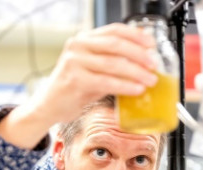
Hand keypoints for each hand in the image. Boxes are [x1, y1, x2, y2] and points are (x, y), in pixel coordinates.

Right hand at [0, 23, 157, 148]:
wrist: (48, 106)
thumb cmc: (73, 88)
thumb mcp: (92, 69)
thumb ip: (112, 62)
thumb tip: (142, 62)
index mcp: (84, 39)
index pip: (114, 30)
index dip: (136, 36)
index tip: (151, 45)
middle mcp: (78, 46)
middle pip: (116, 45)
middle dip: (140, 55)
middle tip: (154, 65)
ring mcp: (75, 62)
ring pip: (114, 64)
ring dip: (136, 73)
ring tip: (150, 81)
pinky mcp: (75, 80)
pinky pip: (107, 82)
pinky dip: (125, 86)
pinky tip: (137, 90)